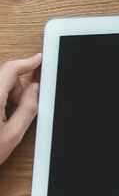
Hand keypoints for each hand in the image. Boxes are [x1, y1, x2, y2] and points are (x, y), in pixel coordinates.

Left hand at [0, 53, 40, 167]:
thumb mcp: (12, 135)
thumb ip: (28, 108)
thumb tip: (36, 90)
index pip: (11, 69)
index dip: (28, 62)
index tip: (39, 60)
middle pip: (3, 79)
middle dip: (17, 89)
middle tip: (23, 110)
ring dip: (5, 98)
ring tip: (4, 122)